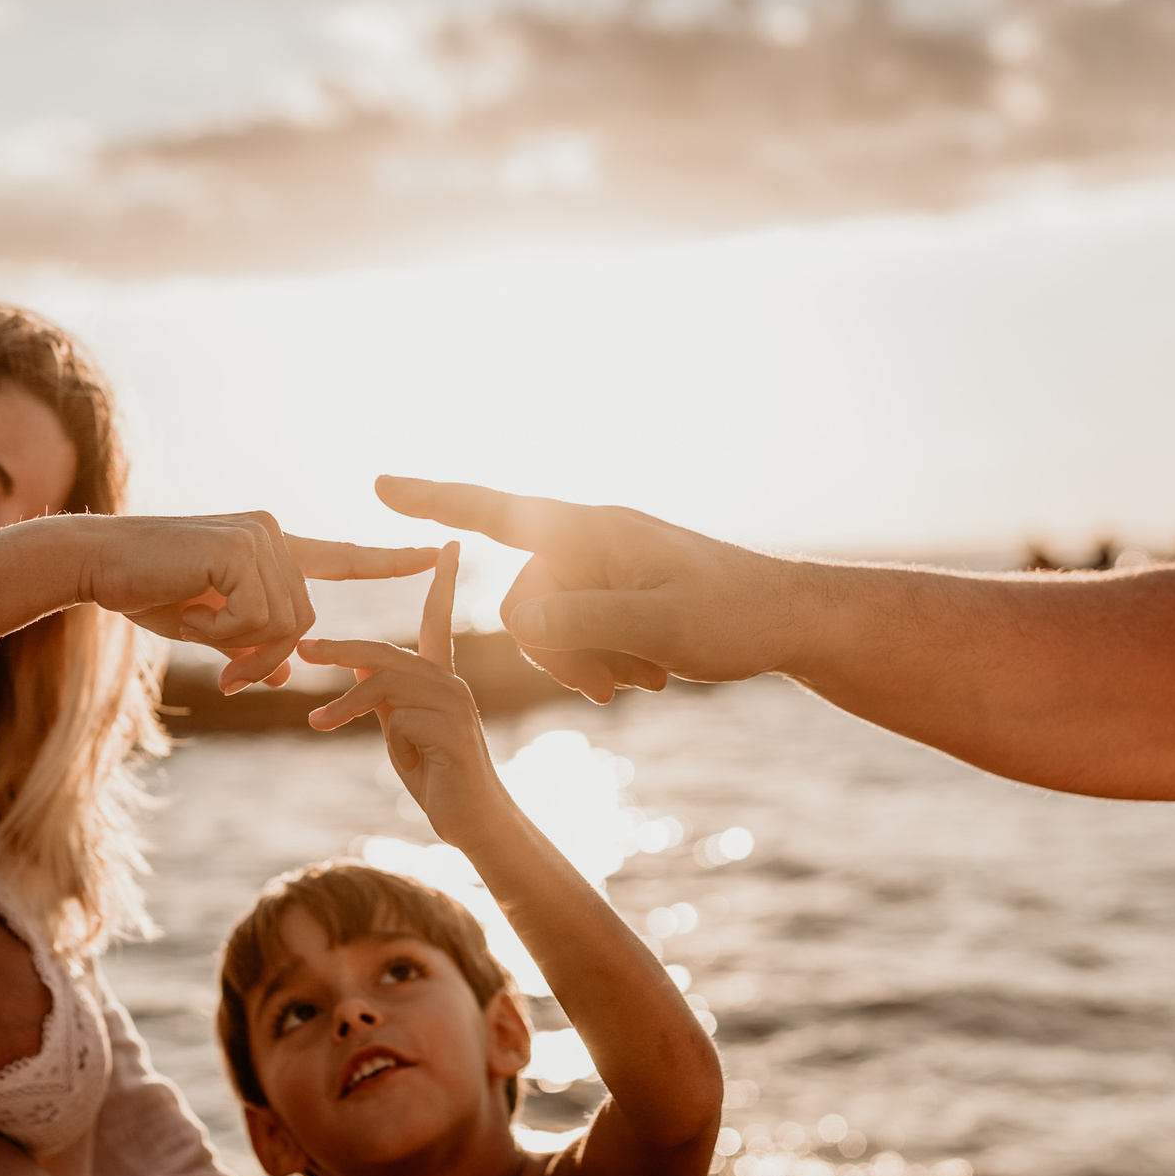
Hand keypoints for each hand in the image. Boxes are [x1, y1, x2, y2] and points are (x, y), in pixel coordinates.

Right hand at [71, 513, 436, 691]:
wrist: (96, 562)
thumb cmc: (145, 590)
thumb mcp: (206, 626)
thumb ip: (250, 646)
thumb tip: (286, 677)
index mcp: (272, 547)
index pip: (342, 558)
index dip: (389, 562)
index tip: (437, 555)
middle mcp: (274, 535)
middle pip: (302, 625)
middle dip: (260, 656)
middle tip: (217, 663)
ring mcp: (261, 538)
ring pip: (282, 627)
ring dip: (234, 644)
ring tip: (191, 620)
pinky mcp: (242, 548)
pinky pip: (255, 619)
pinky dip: (219, 629)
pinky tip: (188, 606)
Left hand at [300, 544, 512, 845]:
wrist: (472, 820)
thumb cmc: (436, 775)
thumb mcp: (401, 729)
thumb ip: (385, 697)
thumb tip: (359, 664)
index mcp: (441, 678)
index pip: (438, 619)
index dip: (442, 582)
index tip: (448, 546)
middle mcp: (451, 682)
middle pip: (386, 651)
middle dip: (340, 648)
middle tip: (302, 649)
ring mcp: (453, 703)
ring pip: (385, 680)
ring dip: (344, 703)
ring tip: (317, 723)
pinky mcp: (449, 727)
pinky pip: (395, 715)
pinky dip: (373, 729)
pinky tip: (378, 749)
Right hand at [372, 476, 803, 701]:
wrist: (793, 622)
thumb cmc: (735, 616)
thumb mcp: (659, 624)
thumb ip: (580, 619)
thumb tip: (512, 614)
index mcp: (592, 529)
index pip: (497, 510)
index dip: (435, 501)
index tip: (381, 487)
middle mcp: (589, 539)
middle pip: (522, 598)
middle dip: (555, 652)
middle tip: (617, 688)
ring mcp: (602, 567)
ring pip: (546, 625)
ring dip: (583, 663)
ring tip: (641, 682)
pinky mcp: (616, 594)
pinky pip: (576, 633)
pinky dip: (602, 661)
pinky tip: (649, 677)